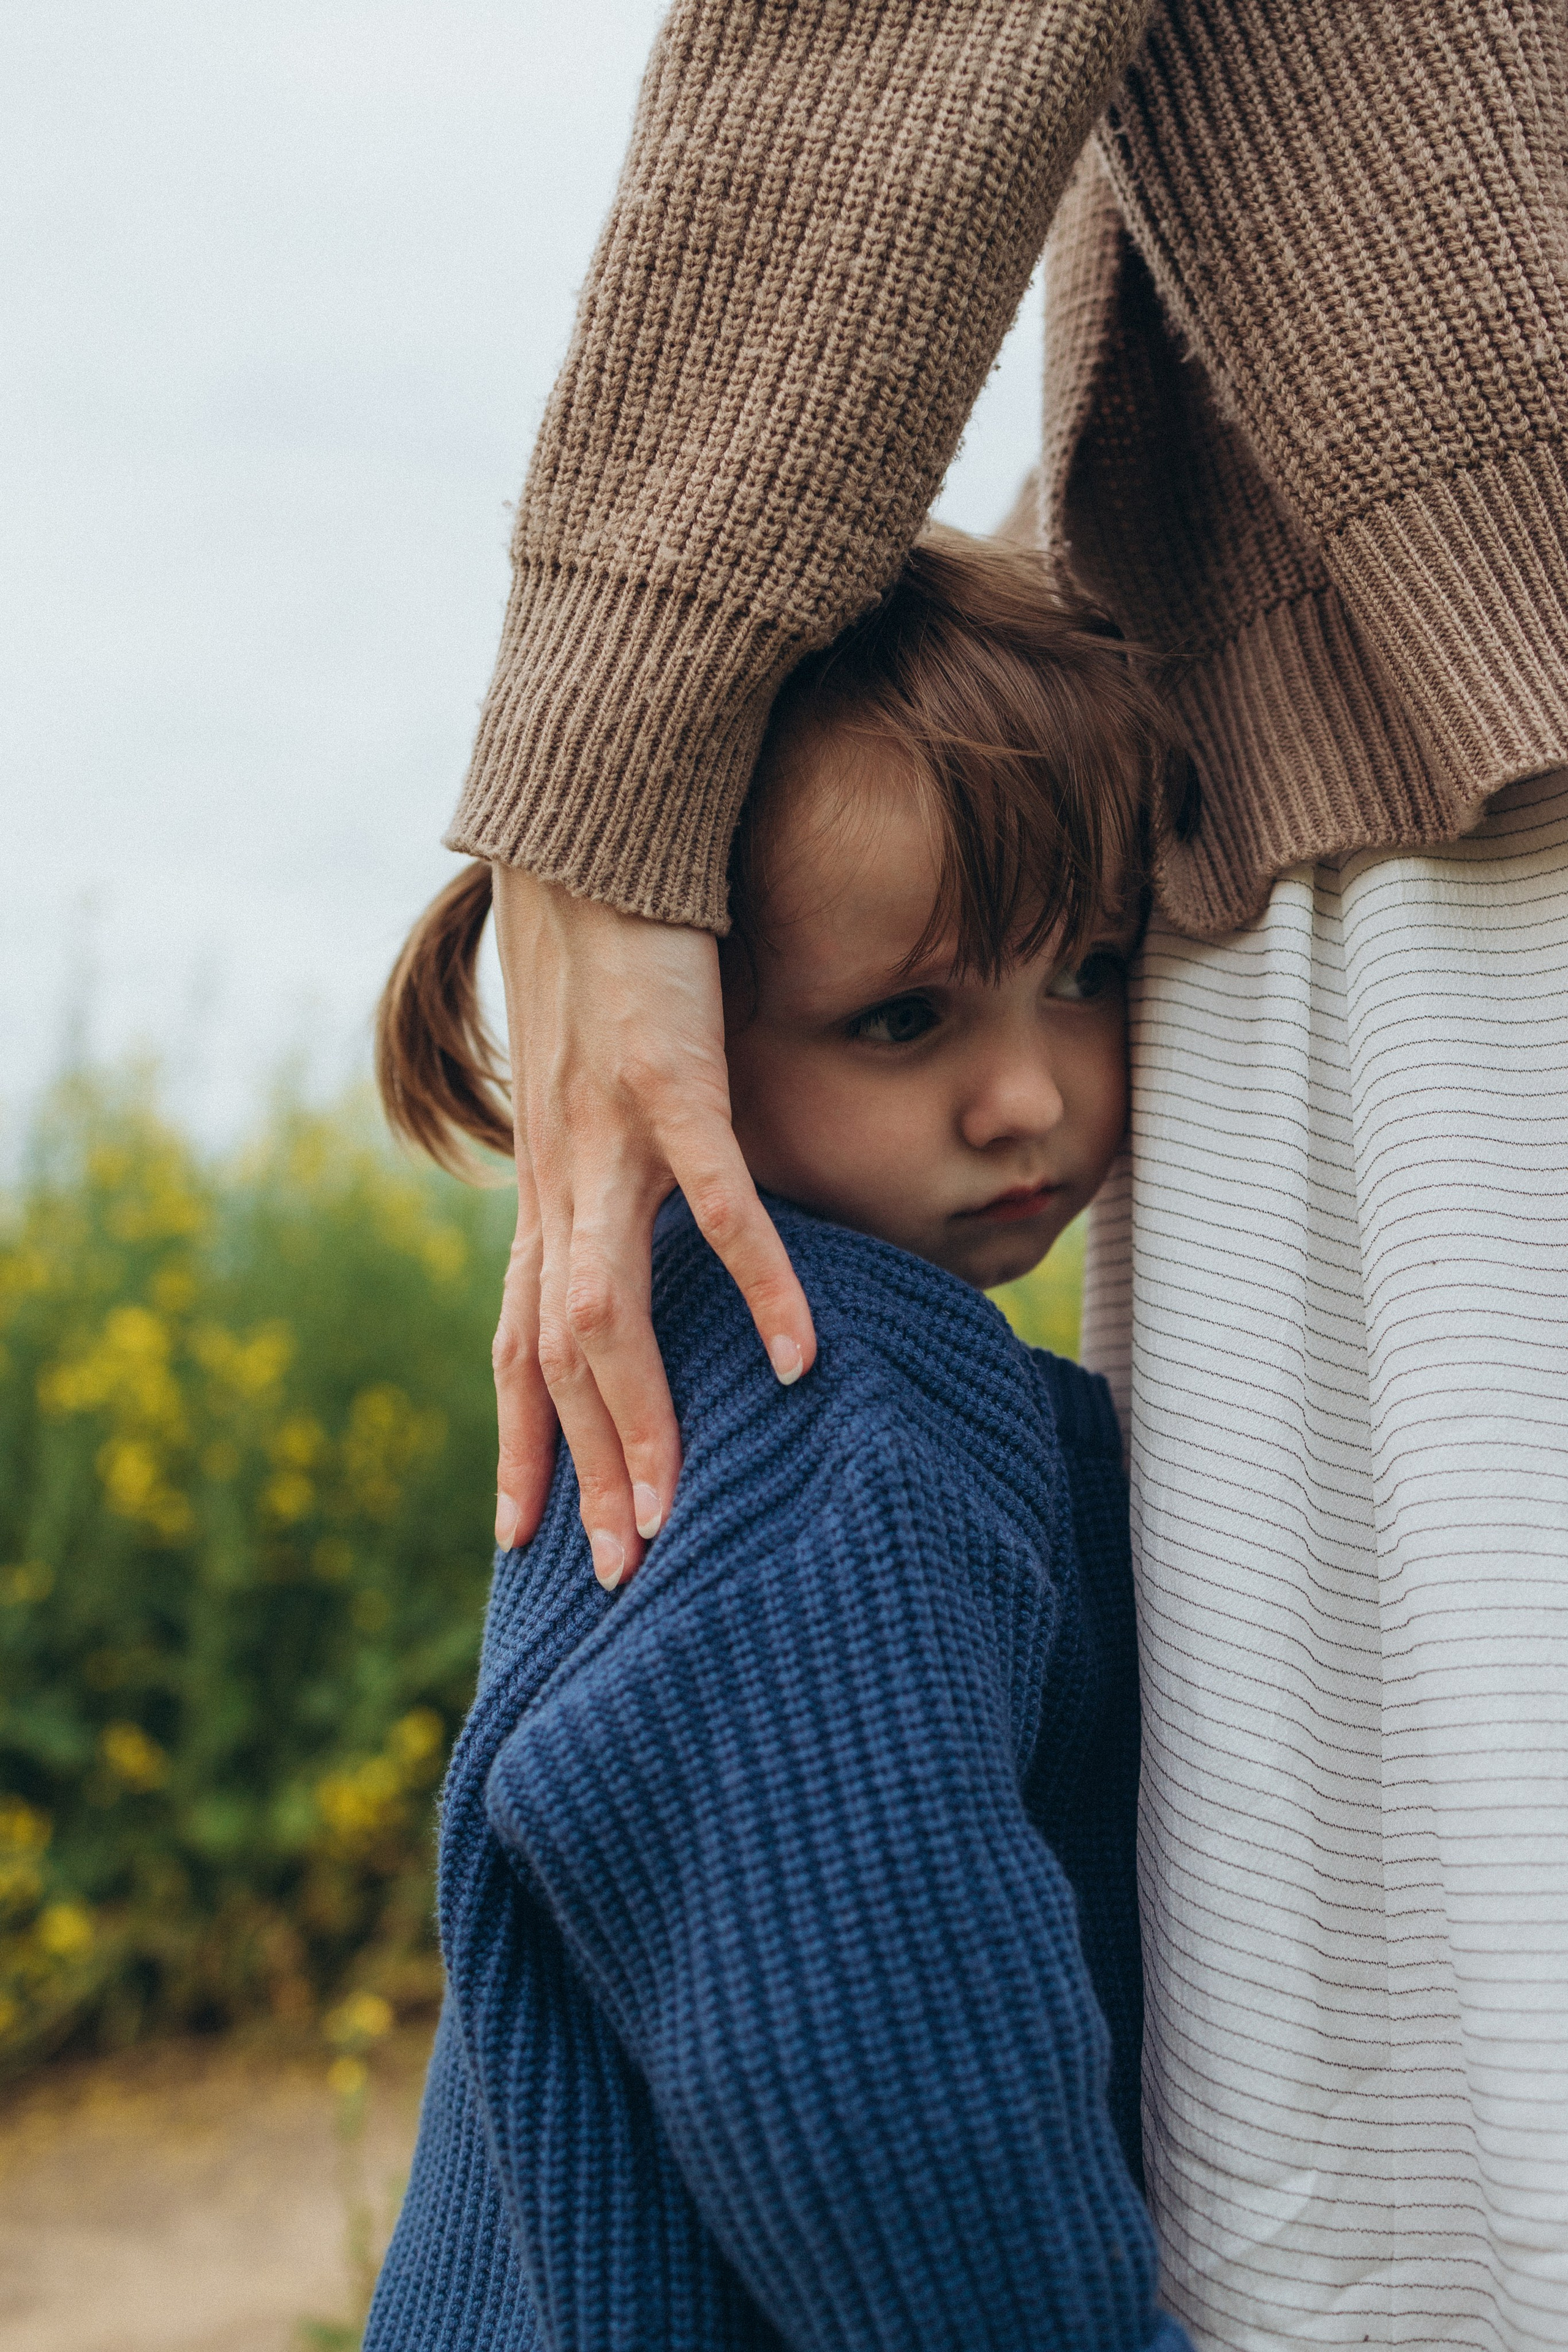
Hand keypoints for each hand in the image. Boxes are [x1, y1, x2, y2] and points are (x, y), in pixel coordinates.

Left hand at [489, 865, 817, 1586]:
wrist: (590, 840)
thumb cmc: (605, 963)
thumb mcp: (594, 1089)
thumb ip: (612, 1170)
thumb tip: (644, 1228)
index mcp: (548, 1188)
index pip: (515, 1343)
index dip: (517, 1440)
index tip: (520, 1536)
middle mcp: (560, 1180)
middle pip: (555, 1358)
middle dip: (584, 1471)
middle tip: (615, 1574)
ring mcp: (609, 1138)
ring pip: (605, 1311)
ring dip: (639, 1419)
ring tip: (674, 1513)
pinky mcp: (670, 1084)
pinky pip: (718, 1207)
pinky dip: (758, 1285)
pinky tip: (798, 1358)